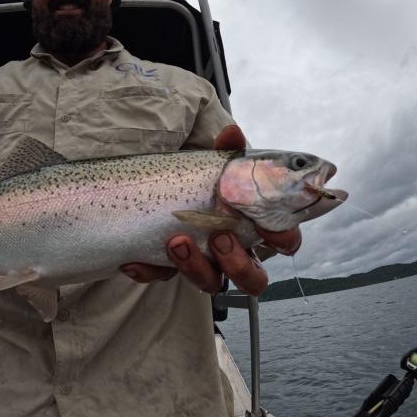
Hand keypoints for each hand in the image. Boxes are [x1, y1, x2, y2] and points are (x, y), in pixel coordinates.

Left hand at [120, 125, 301, 295]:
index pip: (283, 242)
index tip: (269, 228)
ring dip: (196, 267)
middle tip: (220, 236)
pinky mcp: (171, 267)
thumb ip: (227, 151)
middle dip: (237, 262)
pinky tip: (133, 261)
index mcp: (254, 226)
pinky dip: (148, 270)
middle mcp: (234, 251)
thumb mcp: (216, 165)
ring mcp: (203, 262)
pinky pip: (162, 276)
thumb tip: (231, 132)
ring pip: (212, 283)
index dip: (283, 240)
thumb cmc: (205, 180)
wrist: (163, 186)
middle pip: (253, 278)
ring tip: (177, 241)